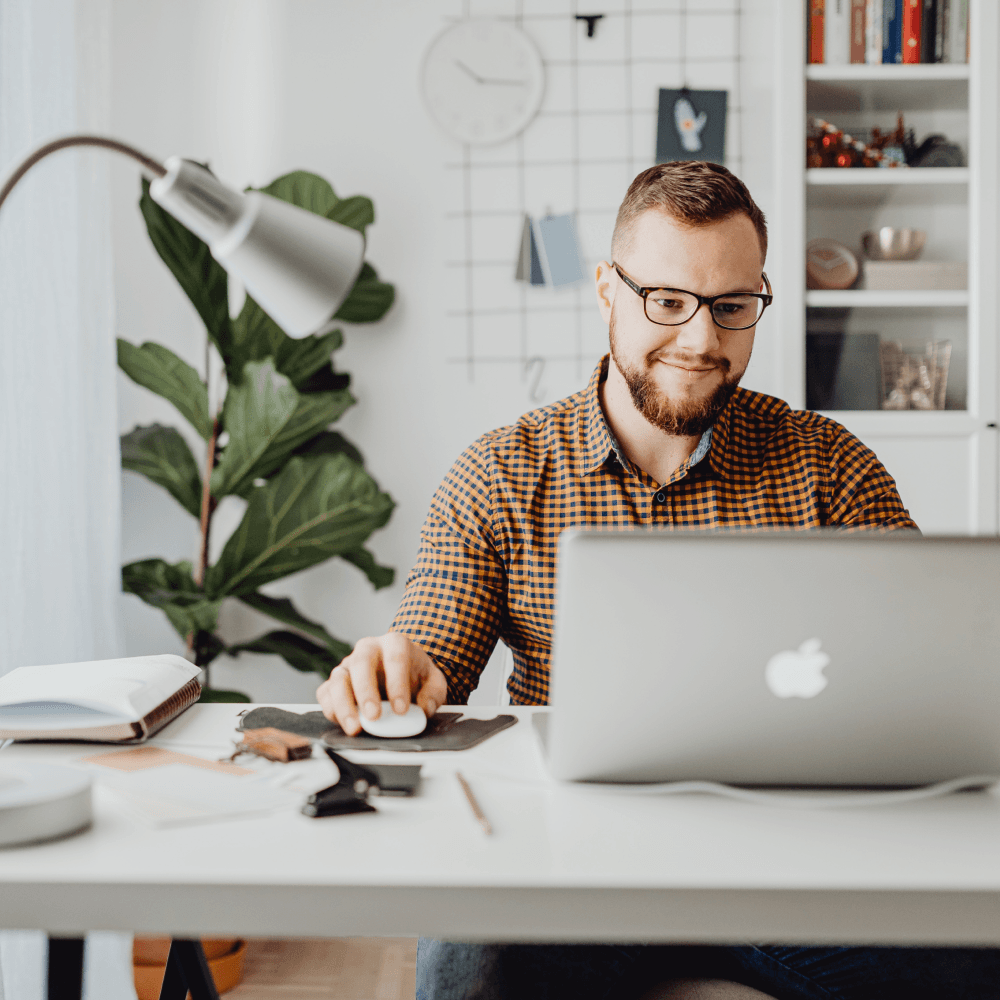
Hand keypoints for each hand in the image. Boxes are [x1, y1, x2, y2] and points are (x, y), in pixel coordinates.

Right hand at [316, 632, 447, 735]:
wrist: (402, 674)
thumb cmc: (416, 675)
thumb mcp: (433, 682)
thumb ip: (433, 694)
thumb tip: (423, 709)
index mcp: (394, 643)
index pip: (395, 658)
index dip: (397, 684)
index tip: (402, 709)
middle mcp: (368, 649)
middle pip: (361, 663)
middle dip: (366, 691)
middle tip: (374, 716)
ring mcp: (348, 665)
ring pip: (338, 679)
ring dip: (344, 705)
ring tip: (355, 727)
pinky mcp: (334, 683)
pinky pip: (325, 693)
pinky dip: (331, 709)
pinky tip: (343, 723)